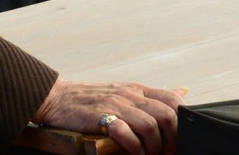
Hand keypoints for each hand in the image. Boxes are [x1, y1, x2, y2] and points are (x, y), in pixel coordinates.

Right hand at [33, 78, 182, 154]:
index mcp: (138, 89)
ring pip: (150, 126)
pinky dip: (134, 148)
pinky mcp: (101, 118)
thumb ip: (152, 95)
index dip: (182, 120)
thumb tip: (183, 91)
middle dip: (172, 139)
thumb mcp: (125, 91)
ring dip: (154, 147)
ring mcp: (116, 106)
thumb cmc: (90, 98)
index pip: (172, 99)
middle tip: (166, 153)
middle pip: (167, 115)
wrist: (55, 97)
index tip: (179, 138)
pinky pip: (126, 133)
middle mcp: (131, 95)